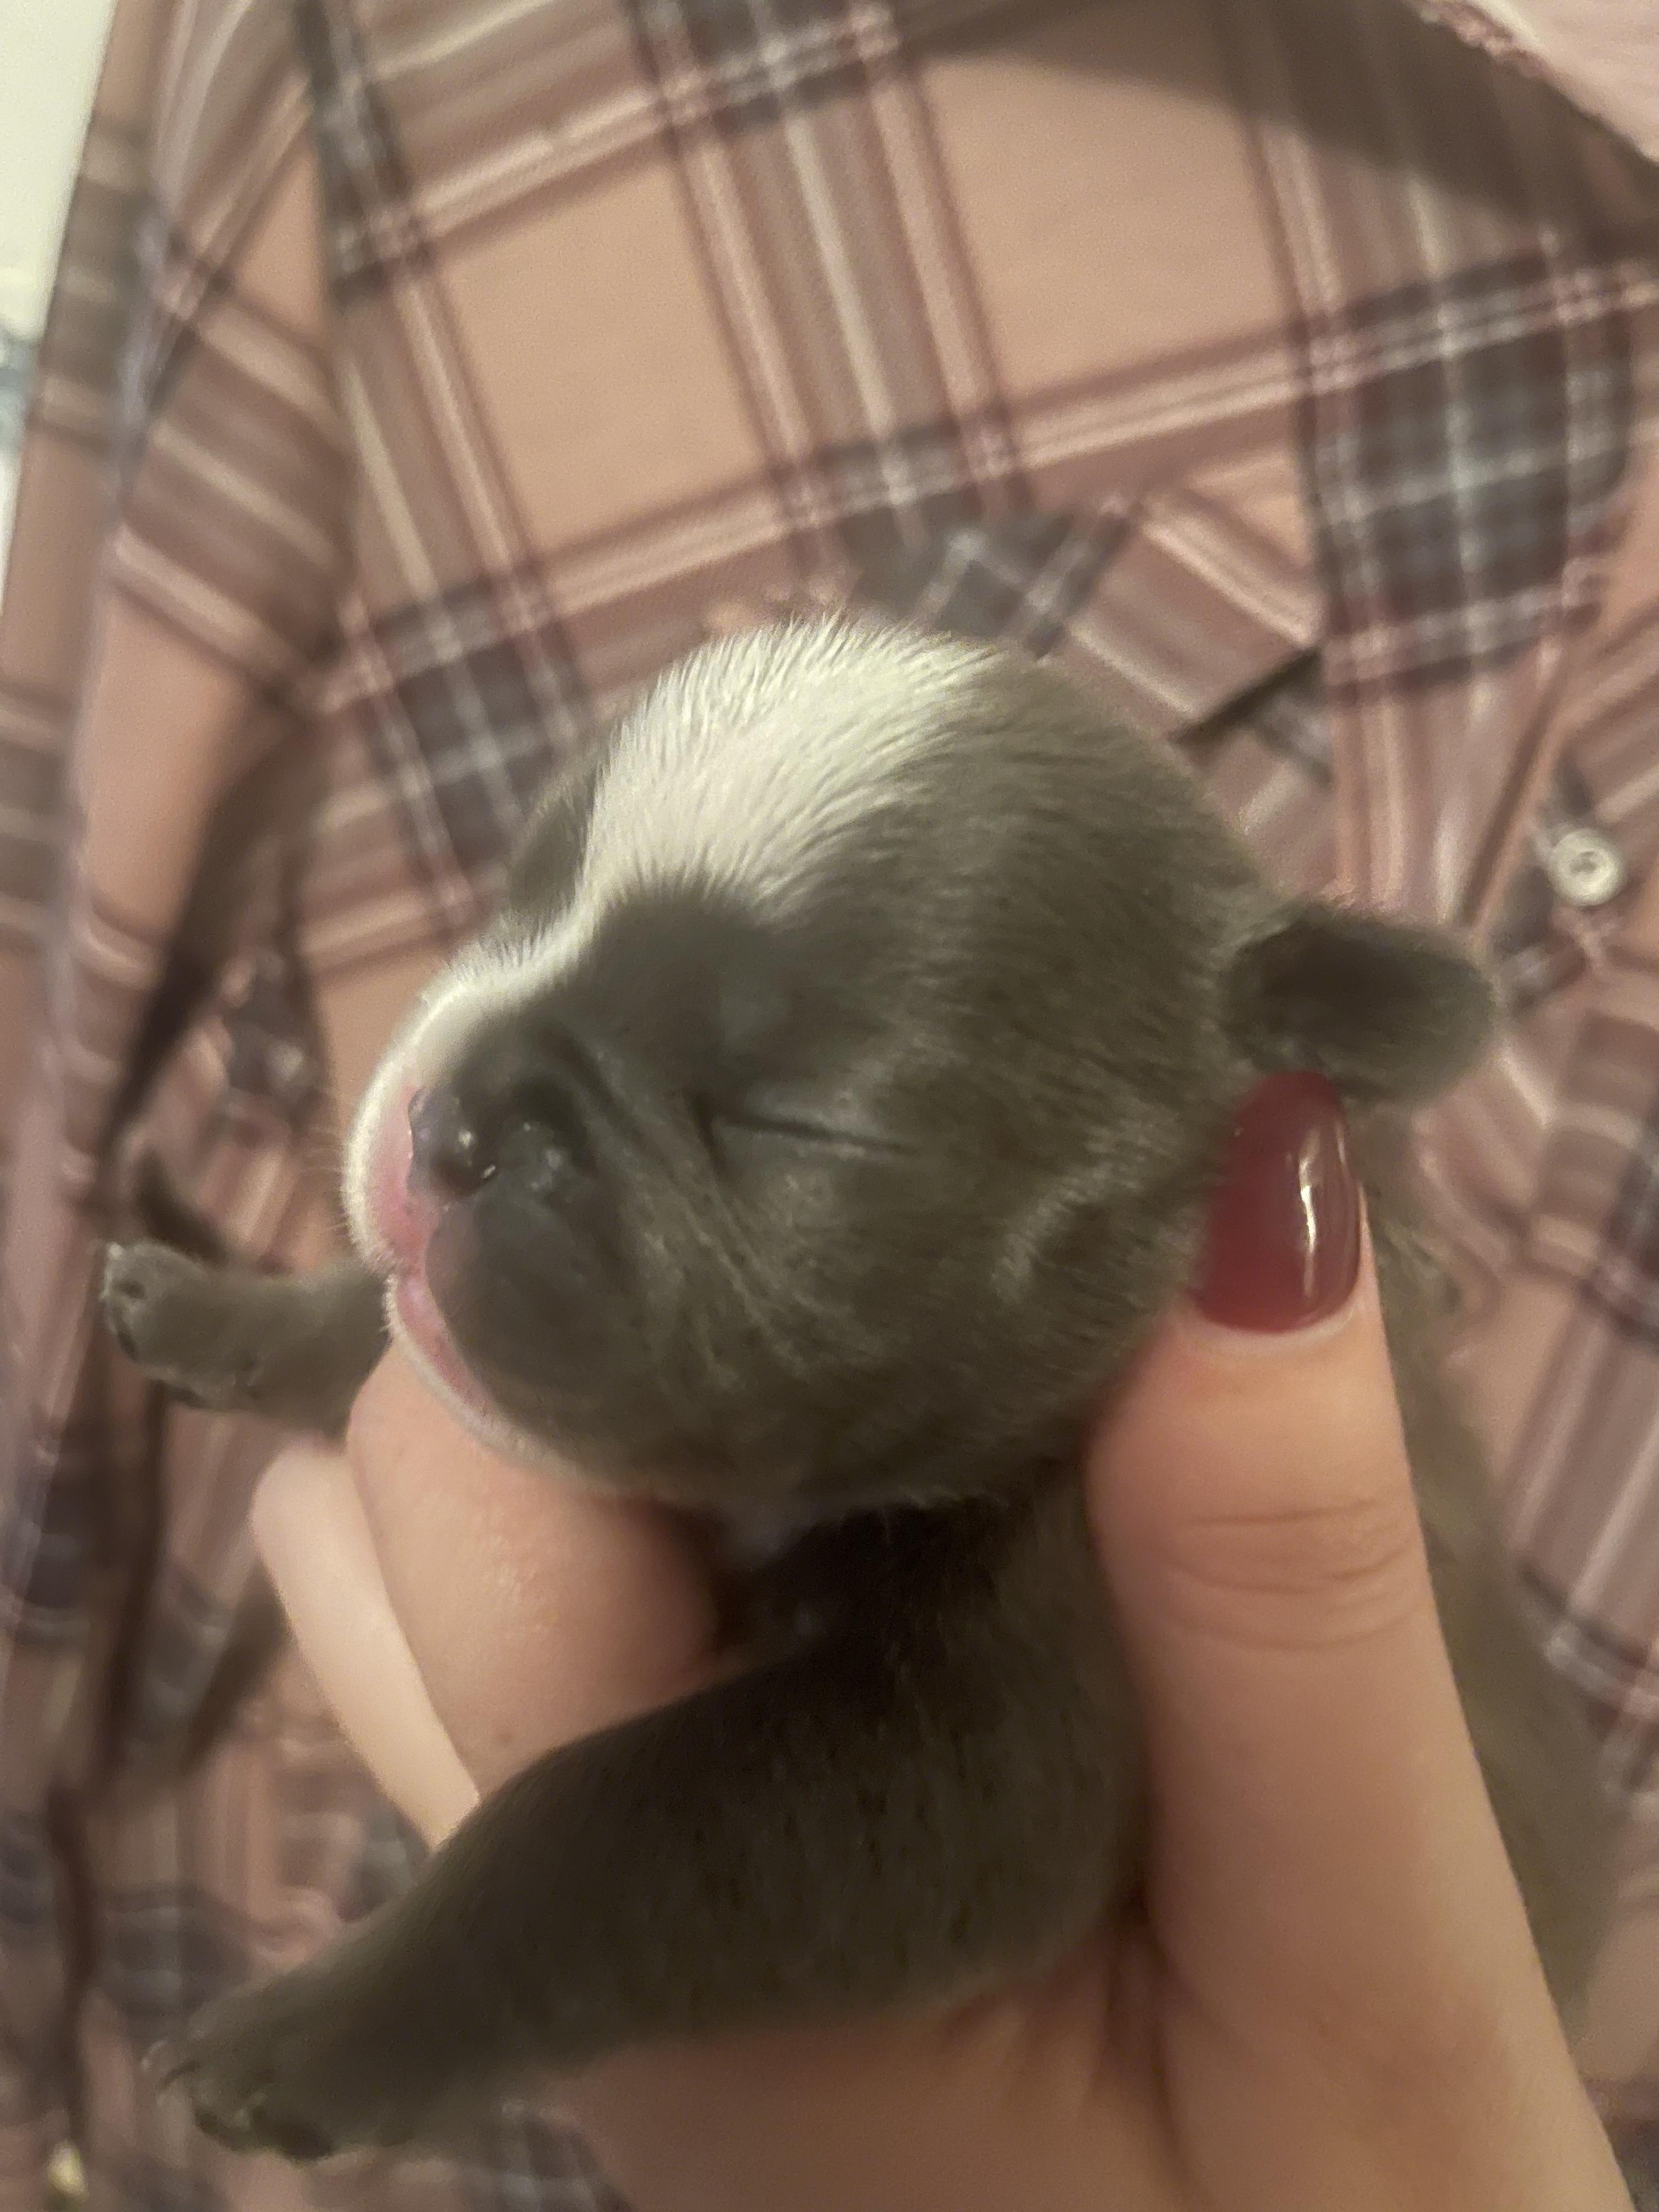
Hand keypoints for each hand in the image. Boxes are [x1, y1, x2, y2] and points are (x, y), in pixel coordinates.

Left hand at [252, 1084, 1632, 2211]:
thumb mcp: (1366, 1976)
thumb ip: (1286, 1607)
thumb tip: (1248, 1182)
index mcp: (672, 1914)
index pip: (456, 1477)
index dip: (564, 1250)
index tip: (762, 1071)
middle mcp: (580, 1884)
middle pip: (418, 1489)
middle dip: (567, 1283)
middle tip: (815, 1120)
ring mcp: (640, 1877)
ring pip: (491, 1543)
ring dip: (625, 1374)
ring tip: (853, 1240)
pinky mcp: (736, 1863)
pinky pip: (619, 1608)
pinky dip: (705, 1464)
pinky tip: (892, 1400)